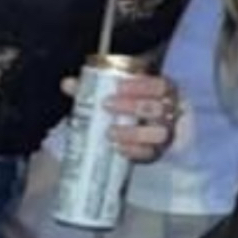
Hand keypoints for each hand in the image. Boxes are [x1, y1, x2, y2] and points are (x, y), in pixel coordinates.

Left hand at [62, 73, 182, 162]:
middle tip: (107, 105)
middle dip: (133, 106)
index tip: (118, 87)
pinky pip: (151, 153)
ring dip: (134, 133)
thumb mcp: (116, 91)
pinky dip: (134, 151)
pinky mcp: (158, 152)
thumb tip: (68, 84)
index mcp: (164, 91)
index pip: (160, 85)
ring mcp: (166, 133)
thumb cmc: (129, 102)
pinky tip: (117, 148)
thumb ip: (93, 87)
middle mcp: (170, 111)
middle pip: (159, 108)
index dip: (142, 86)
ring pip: (159, 133)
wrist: (141, 126)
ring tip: (110, 132)